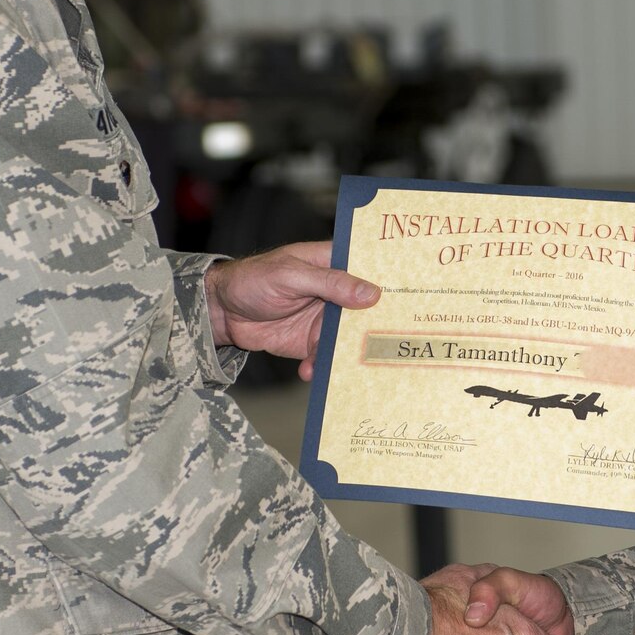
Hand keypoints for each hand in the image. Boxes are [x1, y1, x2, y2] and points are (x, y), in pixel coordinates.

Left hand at [203, 242, 378, 379]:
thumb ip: (330, 283)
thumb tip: (370, 292)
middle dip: (377, 325)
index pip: (370, 268)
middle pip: (367, 309)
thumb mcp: (291, 275)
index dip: (391, 281)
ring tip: (346, 365)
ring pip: (349, 337)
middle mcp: (335, 291)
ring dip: (348, 352)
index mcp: (333, 264)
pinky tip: (309, 370)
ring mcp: (325, 318)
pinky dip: (320, 366)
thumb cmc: (253, 279)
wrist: (222, 311)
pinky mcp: (311, 341)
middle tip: (390, 342)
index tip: (412, 298)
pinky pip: (325, 356)